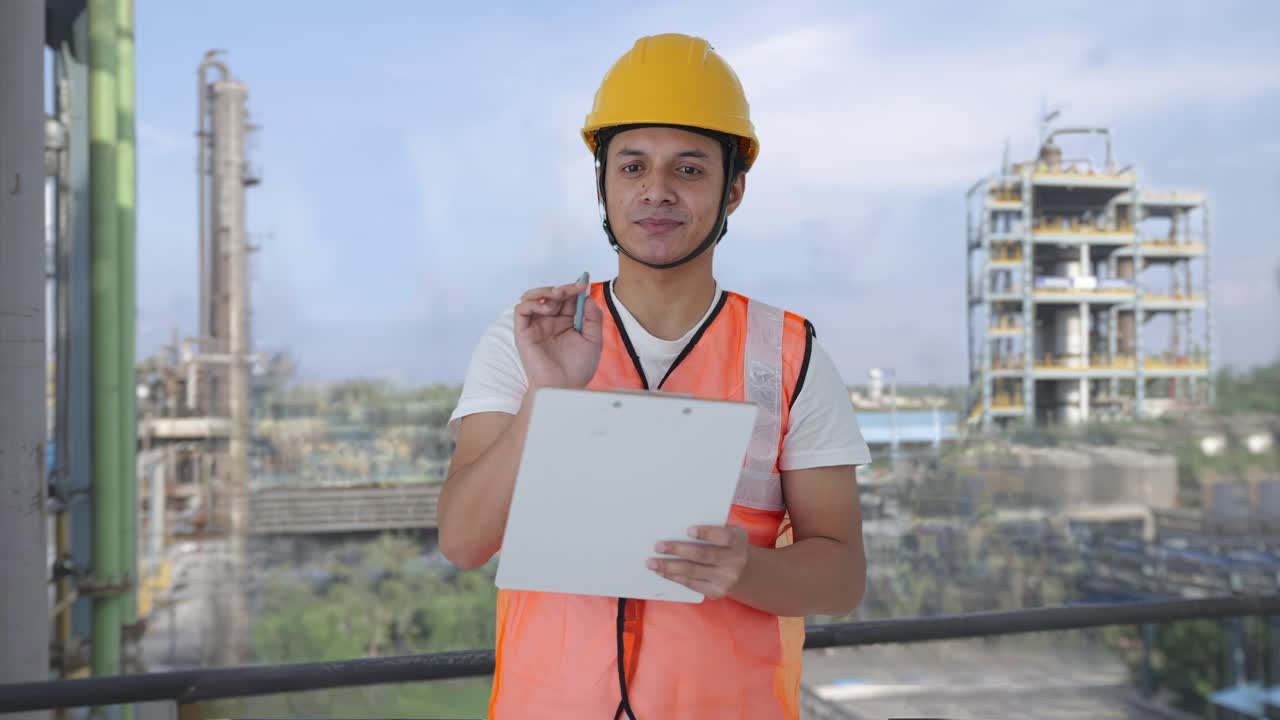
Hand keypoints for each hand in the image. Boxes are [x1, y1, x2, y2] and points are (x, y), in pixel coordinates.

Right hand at [514, 275, 603, 391]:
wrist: (564, 386)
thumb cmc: (578, 369)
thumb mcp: (594, 340)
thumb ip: (594, 318)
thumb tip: (588, 297)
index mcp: (566, 322)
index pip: (568, 298)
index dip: (575, 288)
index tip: (584, 281)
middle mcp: (550, 321)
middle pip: (552, 294)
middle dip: (564, 288)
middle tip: (574, 287)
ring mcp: (536, 325)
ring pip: (533, 297)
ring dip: (545, 290)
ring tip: (558, 294)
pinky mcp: (524, 332)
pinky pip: (521, 309)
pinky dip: (532, 303)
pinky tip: (547, 309)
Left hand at [647, 525, 748, 599]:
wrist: (745, 572)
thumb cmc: (727, 546)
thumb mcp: (728, 534)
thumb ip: (711, 529)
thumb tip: (678, 528)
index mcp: (738, 541)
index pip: (723, 536)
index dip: (706, 533)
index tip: (687, 530)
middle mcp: (735, 561)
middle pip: (703, 555)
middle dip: (678, 550)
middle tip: (658, 546)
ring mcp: (726, 579)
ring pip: (693, 571)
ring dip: (669, 567)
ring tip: (652, 563)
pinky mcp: (716, 592)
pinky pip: (692, 584)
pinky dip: (675, 578)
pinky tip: (662, 572)